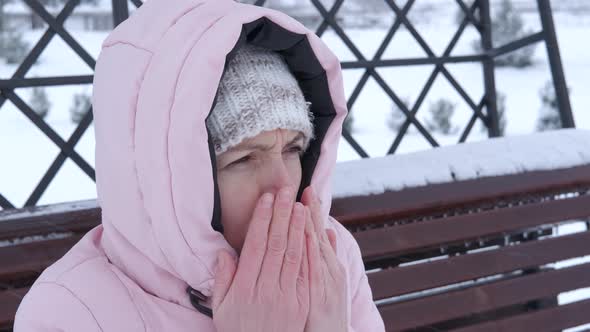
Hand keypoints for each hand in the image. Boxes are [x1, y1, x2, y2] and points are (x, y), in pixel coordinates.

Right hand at [212, 187, 308, 331]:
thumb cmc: (239, 331)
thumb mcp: (220, 309)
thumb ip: (222, 280)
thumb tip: (224, 253)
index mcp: (244, 287)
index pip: (255, 245)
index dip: (262, 219)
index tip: (267, 199)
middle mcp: (266, 288)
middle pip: (275, 244)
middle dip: (282, 214)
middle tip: (286, 190)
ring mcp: (286, 295)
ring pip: (293, 254)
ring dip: (297, 228)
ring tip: (301, 205)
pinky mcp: (301, 302)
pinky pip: (306, 273)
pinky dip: (308, 252)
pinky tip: (311, 234)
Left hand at [301, 186, 348, 331]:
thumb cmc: (325, 313)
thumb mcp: (330, 281)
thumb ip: (329, 255)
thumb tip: (328, 230)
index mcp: (328, 266)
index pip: (317, 233)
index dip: (312, 211)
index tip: (306, 190)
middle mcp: (330, 271)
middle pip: (318, 236)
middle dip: (311, 211)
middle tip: (306, 187)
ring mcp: (327, 284)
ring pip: (316, 250)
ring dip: (310, 226)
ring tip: (304, 204)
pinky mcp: (320, 298)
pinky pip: (313, 271)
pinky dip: (311, 253)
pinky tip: (306, 237)